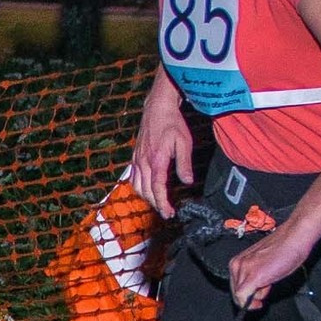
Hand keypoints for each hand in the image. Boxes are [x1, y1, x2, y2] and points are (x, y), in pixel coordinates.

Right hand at [129, 86, 193, 217]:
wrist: (157, 107)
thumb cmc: (172, 123)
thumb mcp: (184, 142)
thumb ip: (184, 163)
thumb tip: (187, 181)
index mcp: (156, 160)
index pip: (157, 188)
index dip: (162, 203)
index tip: (169, 213)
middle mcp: (143, 162)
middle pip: (146, 191)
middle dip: (156, 204)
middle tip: (167, 212)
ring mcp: (137, 159)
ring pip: (137, 186)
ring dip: (147, 197)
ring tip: (158, 202)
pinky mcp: (135, 156)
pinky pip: (133, 177)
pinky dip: (139, 187)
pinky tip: (147, 189)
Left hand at [227, 225, 312, 311]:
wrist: (295, 237)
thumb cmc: (285, 248)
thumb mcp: (265, 267)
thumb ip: (256, 278)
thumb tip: (255, 292)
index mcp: (239, 261)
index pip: (236, 287)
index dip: (246, 297)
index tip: (256, 300)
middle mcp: (237, 264)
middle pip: (236, 294)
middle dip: (251, 298)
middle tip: (265, 290)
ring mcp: (243, 269)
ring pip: (240, 297)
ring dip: (255, 297)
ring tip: (269, 284)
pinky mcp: (252, 276)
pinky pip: (242, 297)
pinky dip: (251, 303)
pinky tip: (263, 295)